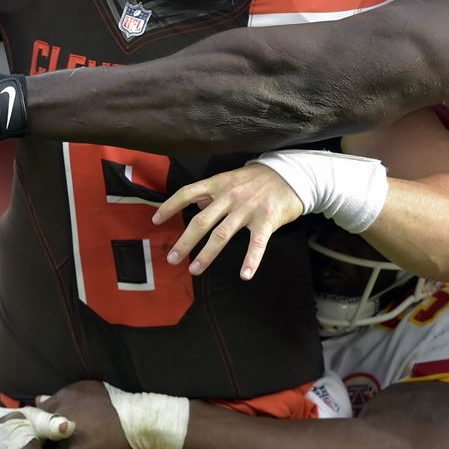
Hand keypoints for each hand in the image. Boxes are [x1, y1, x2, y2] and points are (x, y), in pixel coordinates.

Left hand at [37, 382, 134, 448]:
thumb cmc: (113, 403)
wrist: (136, 422)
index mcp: (61, 399)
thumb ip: (60, 397)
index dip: (35, 428)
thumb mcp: (87, 389)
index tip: (40, 436)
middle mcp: (58, 418)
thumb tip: (38, 401)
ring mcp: (64, 438)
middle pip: (38, 438)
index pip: (34, 416)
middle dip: (42, 445)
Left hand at [152, 163, 304, 278]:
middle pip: (201, 221)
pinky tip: (244, 275)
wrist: (292, 174)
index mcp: (219, 184)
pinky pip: (257, 243)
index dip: (170, 206)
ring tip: (195, 270)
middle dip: (184, 241)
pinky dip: (251, 260)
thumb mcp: (232, 178)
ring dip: (207, 254)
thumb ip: (213, 192)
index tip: (156, 220)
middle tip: (172, 259)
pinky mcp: (267, 219)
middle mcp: (230, 196)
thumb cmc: (259, 178)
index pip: (187, 193)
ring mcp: (248, 209)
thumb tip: (196, 206)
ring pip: (222, 235)